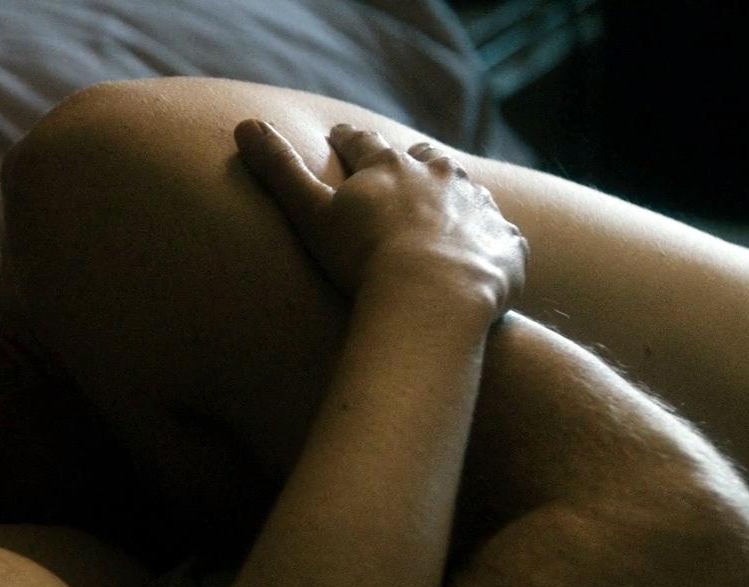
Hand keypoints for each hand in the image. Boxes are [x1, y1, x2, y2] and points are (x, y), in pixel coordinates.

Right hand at [234, 119, 525, 319]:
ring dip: (452, 197)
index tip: (338, 137)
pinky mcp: (505, 243)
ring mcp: (478, 207)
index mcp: (389, 165)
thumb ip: (279, 171)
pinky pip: (499, 235)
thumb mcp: (311, 214)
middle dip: (409, 160)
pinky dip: (487, 239)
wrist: (435, 298)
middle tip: (401, 166)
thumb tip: (243, 125)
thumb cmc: (363, 258)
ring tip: (442, 211)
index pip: (363, 143)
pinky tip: (479, 253)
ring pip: (464, 190)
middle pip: (422, 157)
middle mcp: (439, 175)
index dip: (347, 140)